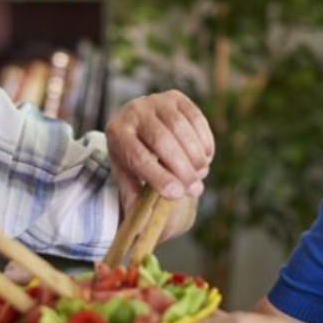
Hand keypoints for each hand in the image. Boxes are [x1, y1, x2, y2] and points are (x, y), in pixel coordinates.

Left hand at [105, 90, 214, 206]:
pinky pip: (196, 118)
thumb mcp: (127, 176)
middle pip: (162, 140)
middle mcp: (133, 111)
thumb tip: (145, 225)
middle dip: (181, 168)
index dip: (158, 176)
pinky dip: (204, 141)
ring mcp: (156, 101)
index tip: (177, 193)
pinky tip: (206, 158)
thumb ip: (135, 197)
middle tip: (195, 189)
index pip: (138, 156)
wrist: (137, 123)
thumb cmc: (132, 156)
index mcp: (117, 133)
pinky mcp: (176, 97)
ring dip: (195, 155)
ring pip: (181, 128)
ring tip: (201, 175)